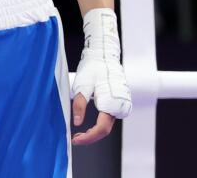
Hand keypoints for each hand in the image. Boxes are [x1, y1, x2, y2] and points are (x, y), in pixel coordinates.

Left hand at [71, 8, 131, 144]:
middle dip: (90, 137)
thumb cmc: (92, 68)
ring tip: (79, 132)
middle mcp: (120, 106)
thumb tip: (77, 122)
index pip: (101, 129)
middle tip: (75, 137)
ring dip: (95, 131)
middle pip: (105, 130)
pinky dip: (99, 124)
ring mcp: (122, 105)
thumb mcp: (81, 85)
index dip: (88, 137)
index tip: (75, 140)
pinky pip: (110, 118)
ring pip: (108, 125)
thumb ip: (80, 105)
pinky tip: (89, 124)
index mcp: (111, 103)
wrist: (104, 56)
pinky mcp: (120, 103)